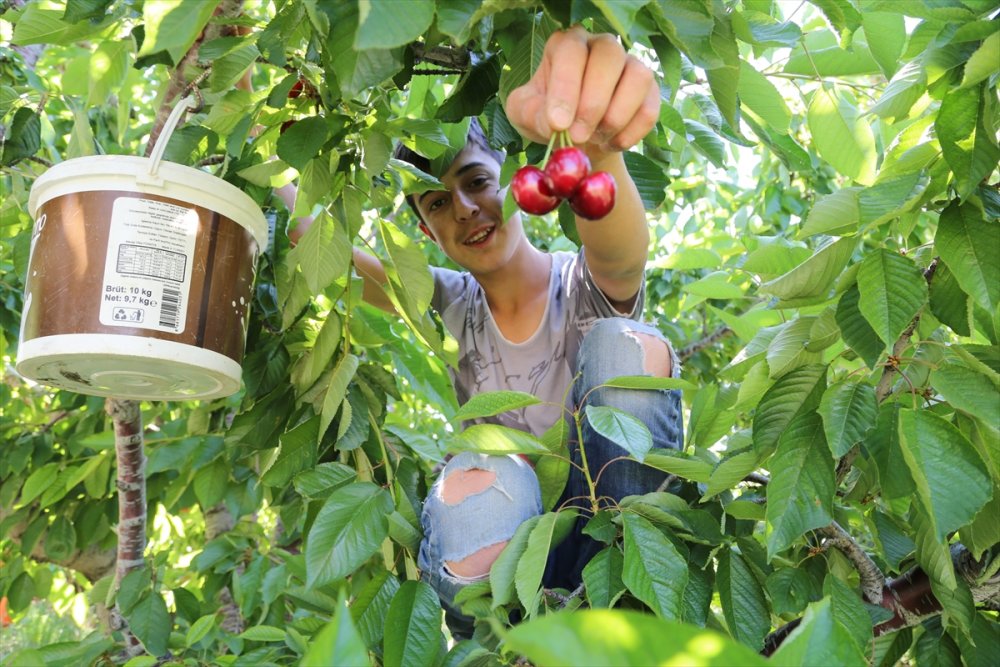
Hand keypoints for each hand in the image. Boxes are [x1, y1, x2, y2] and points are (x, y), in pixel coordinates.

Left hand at [505, 27, 658, 156]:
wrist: (578, 137)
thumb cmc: (548, 117)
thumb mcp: (525, 115)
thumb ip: (531, 114)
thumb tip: (555, 123)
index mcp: (567, 45)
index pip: (571, 53)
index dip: (566, 88)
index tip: (558, 123)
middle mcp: (602, 45)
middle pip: (608, 57)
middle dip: (592, 103)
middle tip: (577, 137)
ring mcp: (630, 64)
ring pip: (638, 78)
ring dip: (616, 117)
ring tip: (595, 139)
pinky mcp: (649, 90)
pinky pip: (650, 108)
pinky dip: (631, 133)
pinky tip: (610, 144)